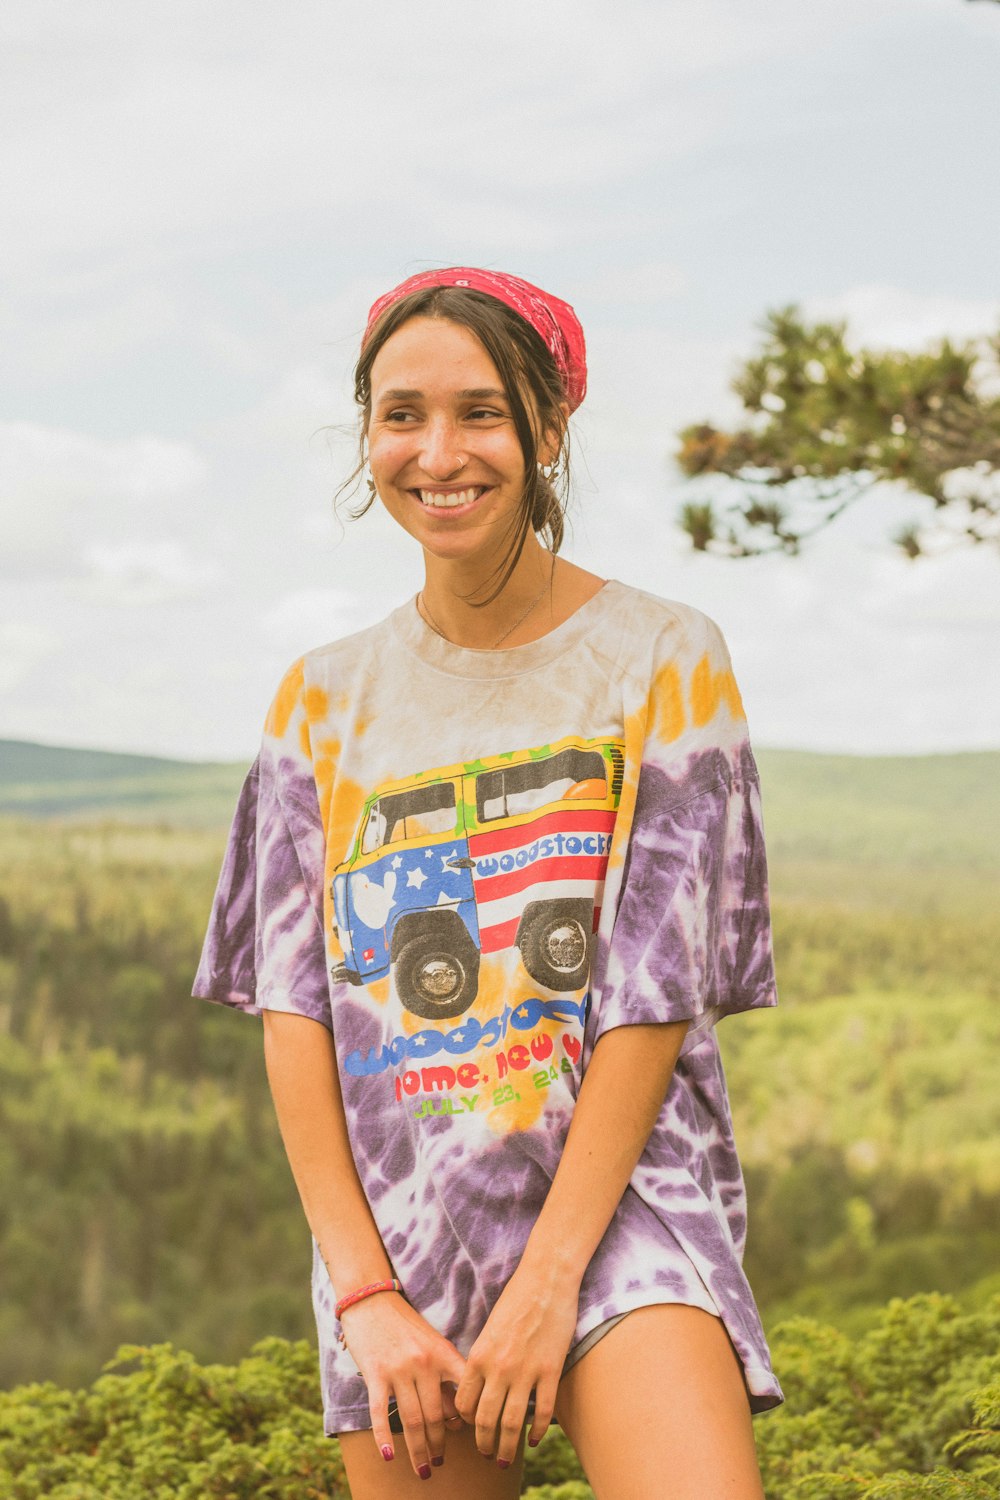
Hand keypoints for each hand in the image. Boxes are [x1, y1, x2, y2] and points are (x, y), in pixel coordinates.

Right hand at [339, 1293, 467, 1478]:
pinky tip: (389, 1457)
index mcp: (443, 1353)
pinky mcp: (374, 1373)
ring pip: (412, 1419)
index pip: (465, 1391)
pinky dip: (384, 1438)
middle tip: (440, 1463)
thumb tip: (458, 1415)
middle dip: (439, 1445)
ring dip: (418, 1450)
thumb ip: (445, 1373)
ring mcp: (399, 1369)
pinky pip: (380, 1412)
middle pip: (436, 1415)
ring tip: (423, 1469)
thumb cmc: (406, 1324)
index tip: (475, 1437)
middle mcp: (424, 1362)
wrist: (372, 1299)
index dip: (472, 1418)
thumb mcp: (433, 1342)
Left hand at [454, 1262, 579, 1466]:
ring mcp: (525, 1371)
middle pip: (485, 1420)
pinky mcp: (550, 1371)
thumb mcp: (489, 1330)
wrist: (545, 1280)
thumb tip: (478, 1387)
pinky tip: (534, 1439)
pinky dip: (537, 1432)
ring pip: (512, 1423)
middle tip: (487, 1455)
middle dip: (484, 1443)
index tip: (470, 1430)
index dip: (465, 1423)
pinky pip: (542, 1412)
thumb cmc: (516, 1300)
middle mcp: (499, 1368)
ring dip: (507, 1447)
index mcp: (479, 1356)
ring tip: (506, 1458)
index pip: (463, 1403)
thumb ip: (483, 1359)